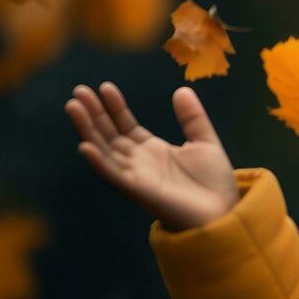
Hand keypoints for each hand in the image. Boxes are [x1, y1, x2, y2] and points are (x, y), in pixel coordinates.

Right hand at [66, 82, 239, 230]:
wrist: (224, 211)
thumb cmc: (213, 183)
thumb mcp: (205, 142)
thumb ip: (192, 118)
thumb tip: (182, 90)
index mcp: (152, 149)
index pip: (126, 124)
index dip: (114, 106)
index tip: (105, 86)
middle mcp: (138, 161)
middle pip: (108, 133)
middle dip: (94, 112)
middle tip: (79, 90)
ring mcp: (136, 175)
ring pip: (104, 149)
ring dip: (87, 129)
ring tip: (73, 106)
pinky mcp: (138, 190)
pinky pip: (113, 174)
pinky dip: (99, 161)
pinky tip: (85, 145)